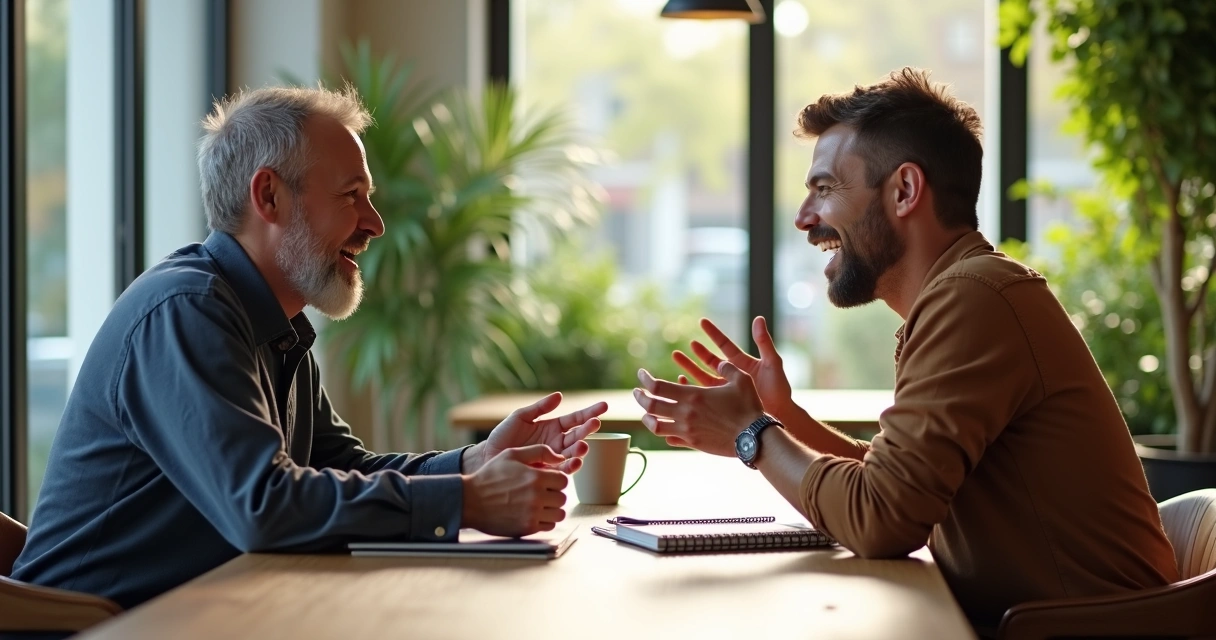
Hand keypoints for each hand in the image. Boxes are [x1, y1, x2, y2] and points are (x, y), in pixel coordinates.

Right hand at [462, 445, 568, 536]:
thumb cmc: (490, 476)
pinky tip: (533, 514)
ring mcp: (532, 514)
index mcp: (535, 477)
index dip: (556, 479)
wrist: (470, 501)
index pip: (564, 480)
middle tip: (542, 492)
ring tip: (539, 504)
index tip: (547, 481)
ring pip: (559, 514)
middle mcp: (537, 497)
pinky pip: (549, 526)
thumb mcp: (512, 454)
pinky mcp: (527, 528)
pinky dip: (544, 521)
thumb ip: (538, 452)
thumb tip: (560, 457)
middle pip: (562, 498)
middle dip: (554, 494)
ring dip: (552, 509)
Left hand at [472, 392, 606, 474]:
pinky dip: (571, 466)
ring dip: (581, 450)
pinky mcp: (548, 472)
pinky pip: (563, 470)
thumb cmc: (502, 436)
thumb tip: (559, 395)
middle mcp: (557, 442)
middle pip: (578, 435)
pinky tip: (574, 462)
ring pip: (574, 454)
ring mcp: (553, 458)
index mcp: (552, 427)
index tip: (604, 406)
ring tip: (584, 445)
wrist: (488, 458)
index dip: (589, 412)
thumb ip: (540, 408)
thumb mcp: (520, 417)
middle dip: (588, 429)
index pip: (575, 419)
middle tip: (596, 423)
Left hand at [632, 363, 764, 456]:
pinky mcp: (693, 444)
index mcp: (693, 396)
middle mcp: (685, 414)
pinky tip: (665, 428)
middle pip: (651, 406)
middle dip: (640, 398)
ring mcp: (687, 431)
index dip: (645, 380)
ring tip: (646, 413)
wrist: (754, 438)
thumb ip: (727, 368)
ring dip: (647, 418)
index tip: (641, 375)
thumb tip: (719, 362)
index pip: (658, 387)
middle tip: (637, 392)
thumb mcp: (741, 380)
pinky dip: (664, 433)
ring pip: (656, 427)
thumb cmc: (748, 407)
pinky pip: (670, 439)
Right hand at [672, 317, 793, 421]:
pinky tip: (681, 381)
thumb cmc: (779, 390)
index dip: (714, 334)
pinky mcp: (722, 404)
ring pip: (703, 376)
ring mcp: (726, 390)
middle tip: (686, 342)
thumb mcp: (772, 363)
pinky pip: (704, 394)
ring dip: (690, 366)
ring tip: (676, 357)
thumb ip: (764, 342)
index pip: (724, 345)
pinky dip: (692, 387)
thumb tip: (759, 318)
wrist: (781, 416)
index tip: (702, 321)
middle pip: (710, 360)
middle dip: (697, 352)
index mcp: (742, 364)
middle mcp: (732, 376)